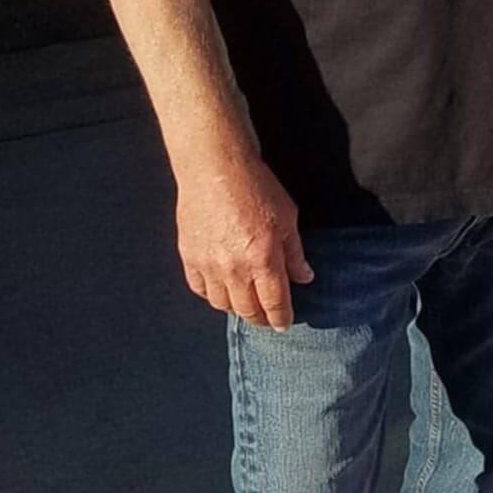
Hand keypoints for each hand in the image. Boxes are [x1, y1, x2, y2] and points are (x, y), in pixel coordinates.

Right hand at [174, 153, 312, 329]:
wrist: (214, 168)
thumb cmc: (256, 187)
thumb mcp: (288, 217)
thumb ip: (294, 252)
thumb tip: (304, 277)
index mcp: (263, 259)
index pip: (274, 303)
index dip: (281, 318)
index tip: (284, 324)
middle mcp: (234, 268)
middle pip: (247, 310)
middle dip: (260, 318)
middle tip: (267, 318)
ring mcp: (208, 265)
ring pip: (221, 304)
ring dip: (236, 308)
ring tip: (246, 303)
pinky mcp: (189, 257)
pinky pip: (199, 289)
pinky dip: (212, 294)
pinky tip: (222, 289)